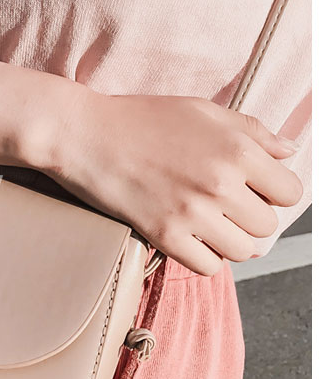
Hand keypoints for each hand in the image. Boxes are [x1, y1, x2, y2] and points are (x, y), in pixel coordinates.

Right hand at [0, 64, 304, 277]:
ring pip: (243, 251)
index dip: (275, 191)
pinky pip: (210, 267)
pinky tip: (190, 234)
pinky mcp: (167, 237)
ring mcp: (194, 213)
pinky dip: (205, 256)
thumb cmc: (145, 119)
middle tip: (226, 203)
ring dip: (230, 239)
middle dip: (251, 216)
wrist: (88, 135)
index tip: (258, 189)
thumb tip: (289, 152)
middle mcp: (221, 182)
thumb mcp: (203, 111)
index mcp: (236, 147)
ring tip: (208, 220)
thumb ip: (253, 131)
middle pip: (266, 225)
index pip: (289, 191)